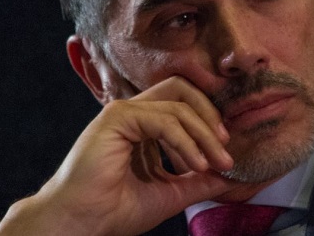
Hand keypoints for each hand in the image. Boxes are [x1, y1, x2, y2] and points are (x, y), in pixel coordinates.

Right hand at [0, 77, 238, 235]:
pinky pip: (164, 120)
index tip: (226, 151)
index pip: (184, 103)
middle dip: (210, 116)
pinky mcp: (117, 118)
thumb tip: (232, 176)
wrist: (81, 224)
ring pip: (178, 105)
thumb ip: (200, 181)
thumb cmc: (115, 210)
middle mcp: (133, 113)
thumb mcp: (171, 193)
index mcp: (143, 125)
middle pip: (183, 90)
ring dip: (203, 134)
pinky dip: (186, 141)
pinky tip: (196, 164)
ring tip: (215, 162)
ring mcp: (123, 112)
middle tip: (225, 147)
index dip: (209, 120)